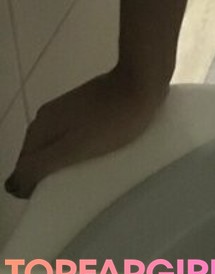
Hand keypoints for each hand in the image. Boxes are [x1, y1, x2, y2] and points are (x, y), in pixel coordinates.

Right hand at [4, 64, 168, 198]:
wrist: (143, 80)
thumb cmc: (112, 119)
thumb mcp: (72, 149)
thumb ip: (39, 167)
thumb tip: (12, 186)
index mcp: (38, 129)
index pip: (24, 170)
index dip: (38, 187)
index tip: (62, 193)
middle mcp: (47, 117)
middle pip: (42, 157)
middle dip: (55, 174)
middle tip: (80, 183)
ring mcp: (68, 108)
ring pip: (61, 146)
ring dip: (71, 160)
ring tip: (94, 170)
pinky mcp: (88, 104)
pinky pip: (78, 134)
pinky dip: (86, 146)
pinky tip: (104, 152)